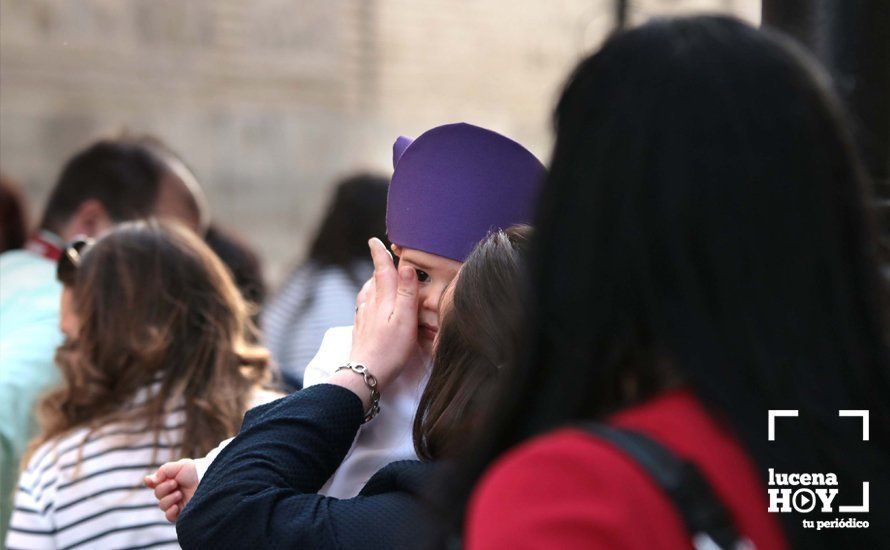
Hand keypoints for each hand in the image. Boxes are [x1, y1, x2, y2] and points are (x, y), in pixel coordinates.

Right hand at [144, 459, 198, 522]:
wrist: (210, 480)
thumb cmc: (196, 472)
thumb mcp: (180, 466)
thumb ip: (163, 471)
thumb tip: (148, 480)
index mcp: (170, 480)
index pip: (155, 483)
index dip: (151, 482)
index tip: (152, 481)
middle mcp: (173, 491)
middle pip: (157, 494)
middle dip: (164, 488)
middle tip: (175, 483)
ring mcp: (177, 502)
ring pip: (162, 505)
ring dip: (168, 498)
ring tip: (180, 493)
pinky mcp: (183, 512)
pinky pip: (169, 517)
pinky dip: (170, 512)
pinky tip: (176, 506)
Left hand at [347, 238, 418, 389]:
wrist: (365, 374)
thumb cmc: (390, 349)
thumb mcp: (405, 319)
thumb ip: (406, 293)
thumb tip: (406, 266)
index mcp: (383, 300)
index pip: (382, 271)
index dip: (379, 255)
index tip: (375, 240)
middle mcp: (370, 305)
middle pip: (374, 280)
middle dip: (378, 267)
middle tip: (382, 256)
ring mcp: (364, 319)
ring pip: (368, 294)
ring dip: (373, 283)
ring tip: (379, 278)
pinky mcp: (362, 331)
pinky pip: (364, 307)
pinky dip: (369, 299)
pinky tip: (369, 305)